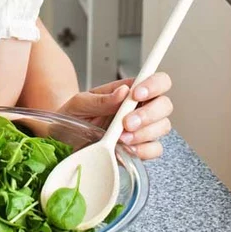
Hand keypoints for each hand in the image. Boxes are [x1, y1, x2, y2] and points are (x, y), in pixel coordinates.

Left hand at [58, 72, 172, 159]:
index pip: (157, 80)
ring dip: (144, 133)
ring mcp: (144, 129)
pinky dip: (144, 150)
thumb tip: (123, 91)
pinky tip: (127, 149)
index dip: (154, 85)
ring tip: (121, 138)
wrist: (65, 140)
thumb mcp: (81, 103)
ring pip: (163, 127)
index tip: (136, 94)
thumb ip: (102, 98)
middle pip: (165, 105)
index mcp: (130, 91)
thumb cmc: (75, 115)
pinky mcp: (141, 148)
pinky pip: (155, 149)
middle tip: (126, 122)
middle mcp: (141, 108)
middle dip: (148, 114)